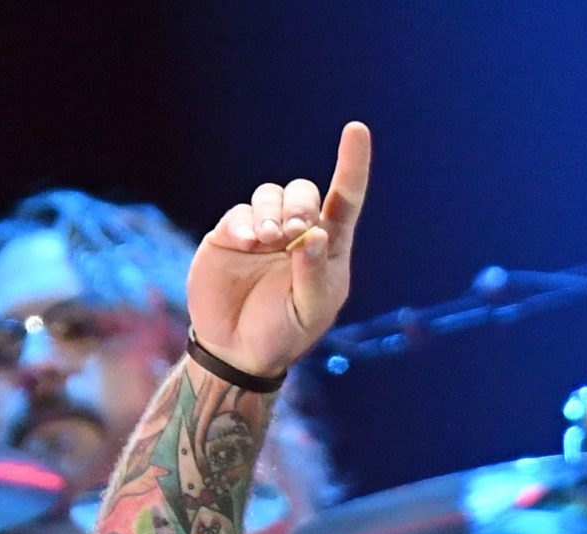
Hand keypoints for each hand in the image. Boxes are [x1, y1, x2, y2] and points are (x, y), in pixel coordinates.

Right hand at [187, 122, 370, 381]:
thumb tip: (316, 234)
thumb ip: (314, 274)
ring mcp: (262, 231)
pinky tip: (247, 242)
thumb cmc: (283, 333)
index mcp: (327, 249)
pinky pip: (240, 213)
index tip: (357, 130)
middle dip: (300, 205)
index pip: (345, 200)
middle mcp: (296, 233)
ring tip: (268, 241)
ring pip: (270, 195)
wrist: (237, 350)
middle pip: (303, 192)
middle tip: (294, 232)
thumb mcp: (309, 311)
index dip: (351, 165)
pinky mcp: (229, 234)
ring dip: (272, 212)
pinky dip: (245, 223)